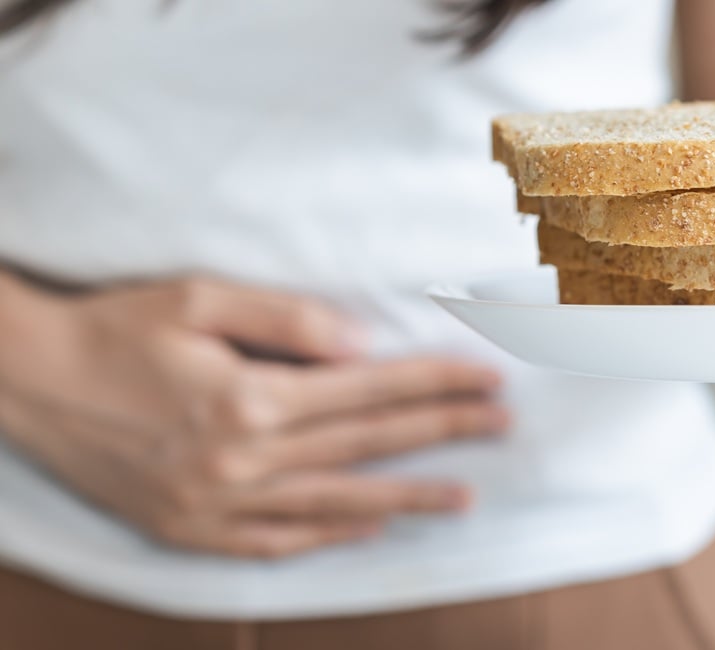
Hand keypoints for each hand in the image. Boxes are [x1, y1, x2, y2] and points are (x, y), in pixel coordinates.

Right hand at [0, 276, 508, 557]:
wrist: (26, 379)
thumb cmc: (114, 328)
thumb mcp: (197, 299)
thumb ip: (285, 321)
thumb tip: (361, 344)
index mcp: (249, 399)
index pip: (370, 392)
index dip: (435, 384)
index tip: (487, 379)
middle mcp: (241, 461)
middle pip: (366, 445)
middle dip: (442, 432)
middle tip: (501, 426)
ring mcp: (215, 505)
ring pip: (335, 502)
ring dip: (406, 496)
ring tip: (463, 496)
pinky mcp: (188, 530)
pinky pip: (277, 541)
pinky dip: (330, 534)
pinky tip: (370, 524)